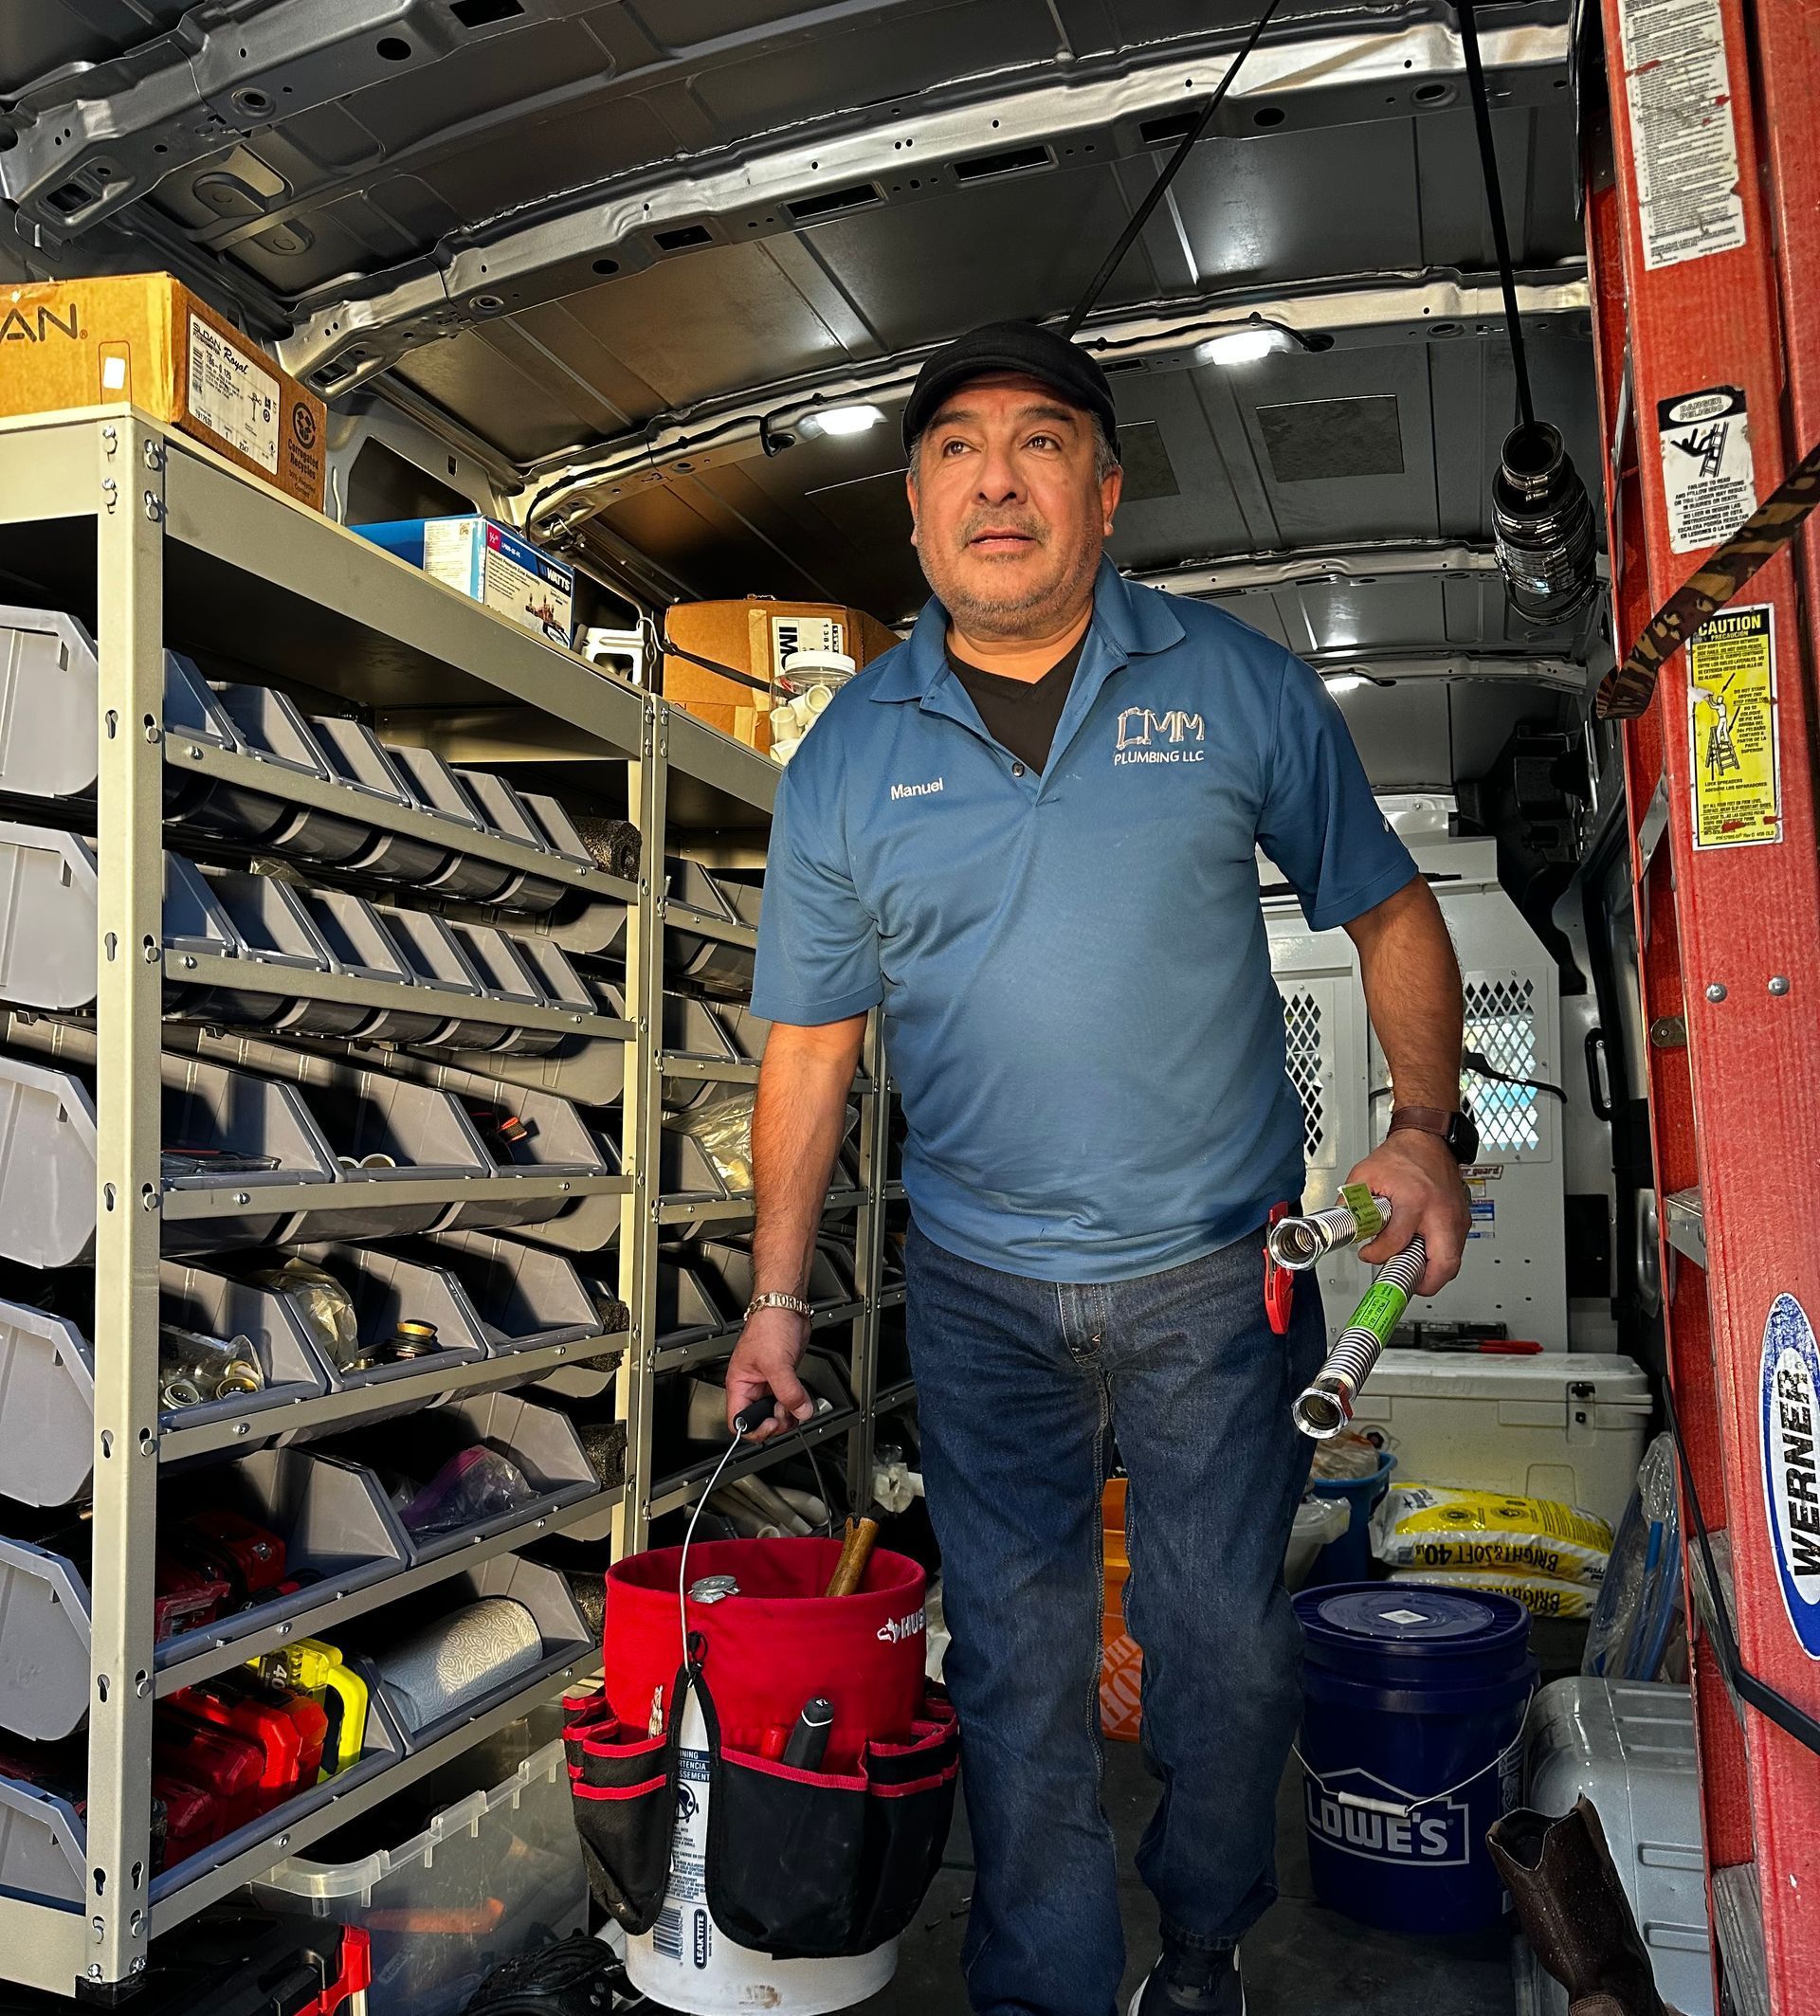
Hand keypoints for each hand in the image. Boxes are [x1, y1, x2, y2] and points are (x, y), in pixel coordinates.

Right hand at [725, 1306, 815, 1440]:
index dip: (754, 1428)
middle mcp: (752, 1386)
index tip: (771, 1424)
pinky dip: (798, 1404)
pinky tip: (803, 1399)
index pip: (738, 1420)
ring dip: (790, 1414)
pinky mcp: (784, 1377)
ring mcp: (769, 1383)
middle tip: (787, 1411)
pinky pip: (789, 1400)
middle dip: (776, 1421)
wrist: (786, 1308)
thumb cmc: (769, 1325)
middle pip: (760, 1420)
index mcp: (739, 1384)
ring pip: (777, 1412)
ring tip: (797, 1404)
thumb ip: (788, 1391)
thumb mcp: (777, 1363)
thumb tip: (800, 1411)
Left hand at [1345, 1129, 1470, 1297]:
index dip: (1377, 1255)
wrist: (1428, 1139)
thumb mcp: (1365, 1175)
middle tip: (1405, 1283)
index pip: (1397, 1243)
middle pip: (1444, 1264)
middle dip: (1425, 1283)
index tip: (1369, 1254)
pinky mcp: (1463, 1219)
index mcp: (1414, 1201)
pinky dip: (1441, 1258)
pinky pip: (1456, 1249)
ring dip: (1433, 1272)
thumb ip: (1350, 1202)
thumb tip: (1341, 1225)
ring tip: (1410, 1268)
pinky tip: (1421, 1253)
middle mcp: (1440, 1212)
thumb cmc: (1402, 1156)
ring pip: (1454, 1261)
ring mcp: (1456, 1217)